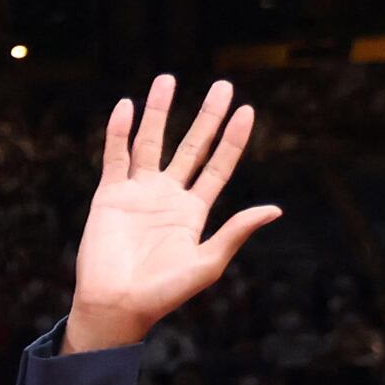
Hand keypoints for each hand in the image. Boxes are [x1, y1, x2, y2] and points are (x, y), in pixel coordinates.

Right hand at [63, 76, 282, 353]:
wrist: (116, 305)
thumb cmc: (163, 293)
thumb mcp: (208, 263)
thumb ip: (236, 232)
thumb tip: (275, 209)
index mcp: (194, 211)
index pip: (218, 166)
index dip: (233, 139)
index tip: (246, 110)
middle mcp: (168, 196)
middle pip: (191, 146)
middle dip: (206, 116)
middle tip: (222, 85)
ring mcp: (138, 193)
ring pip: (151, 142)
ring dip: (159, 112)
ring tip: (167, 79)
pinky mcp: (109, 196)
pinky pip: (115, 157)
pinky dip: (118, 132)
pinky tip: (126, 107)